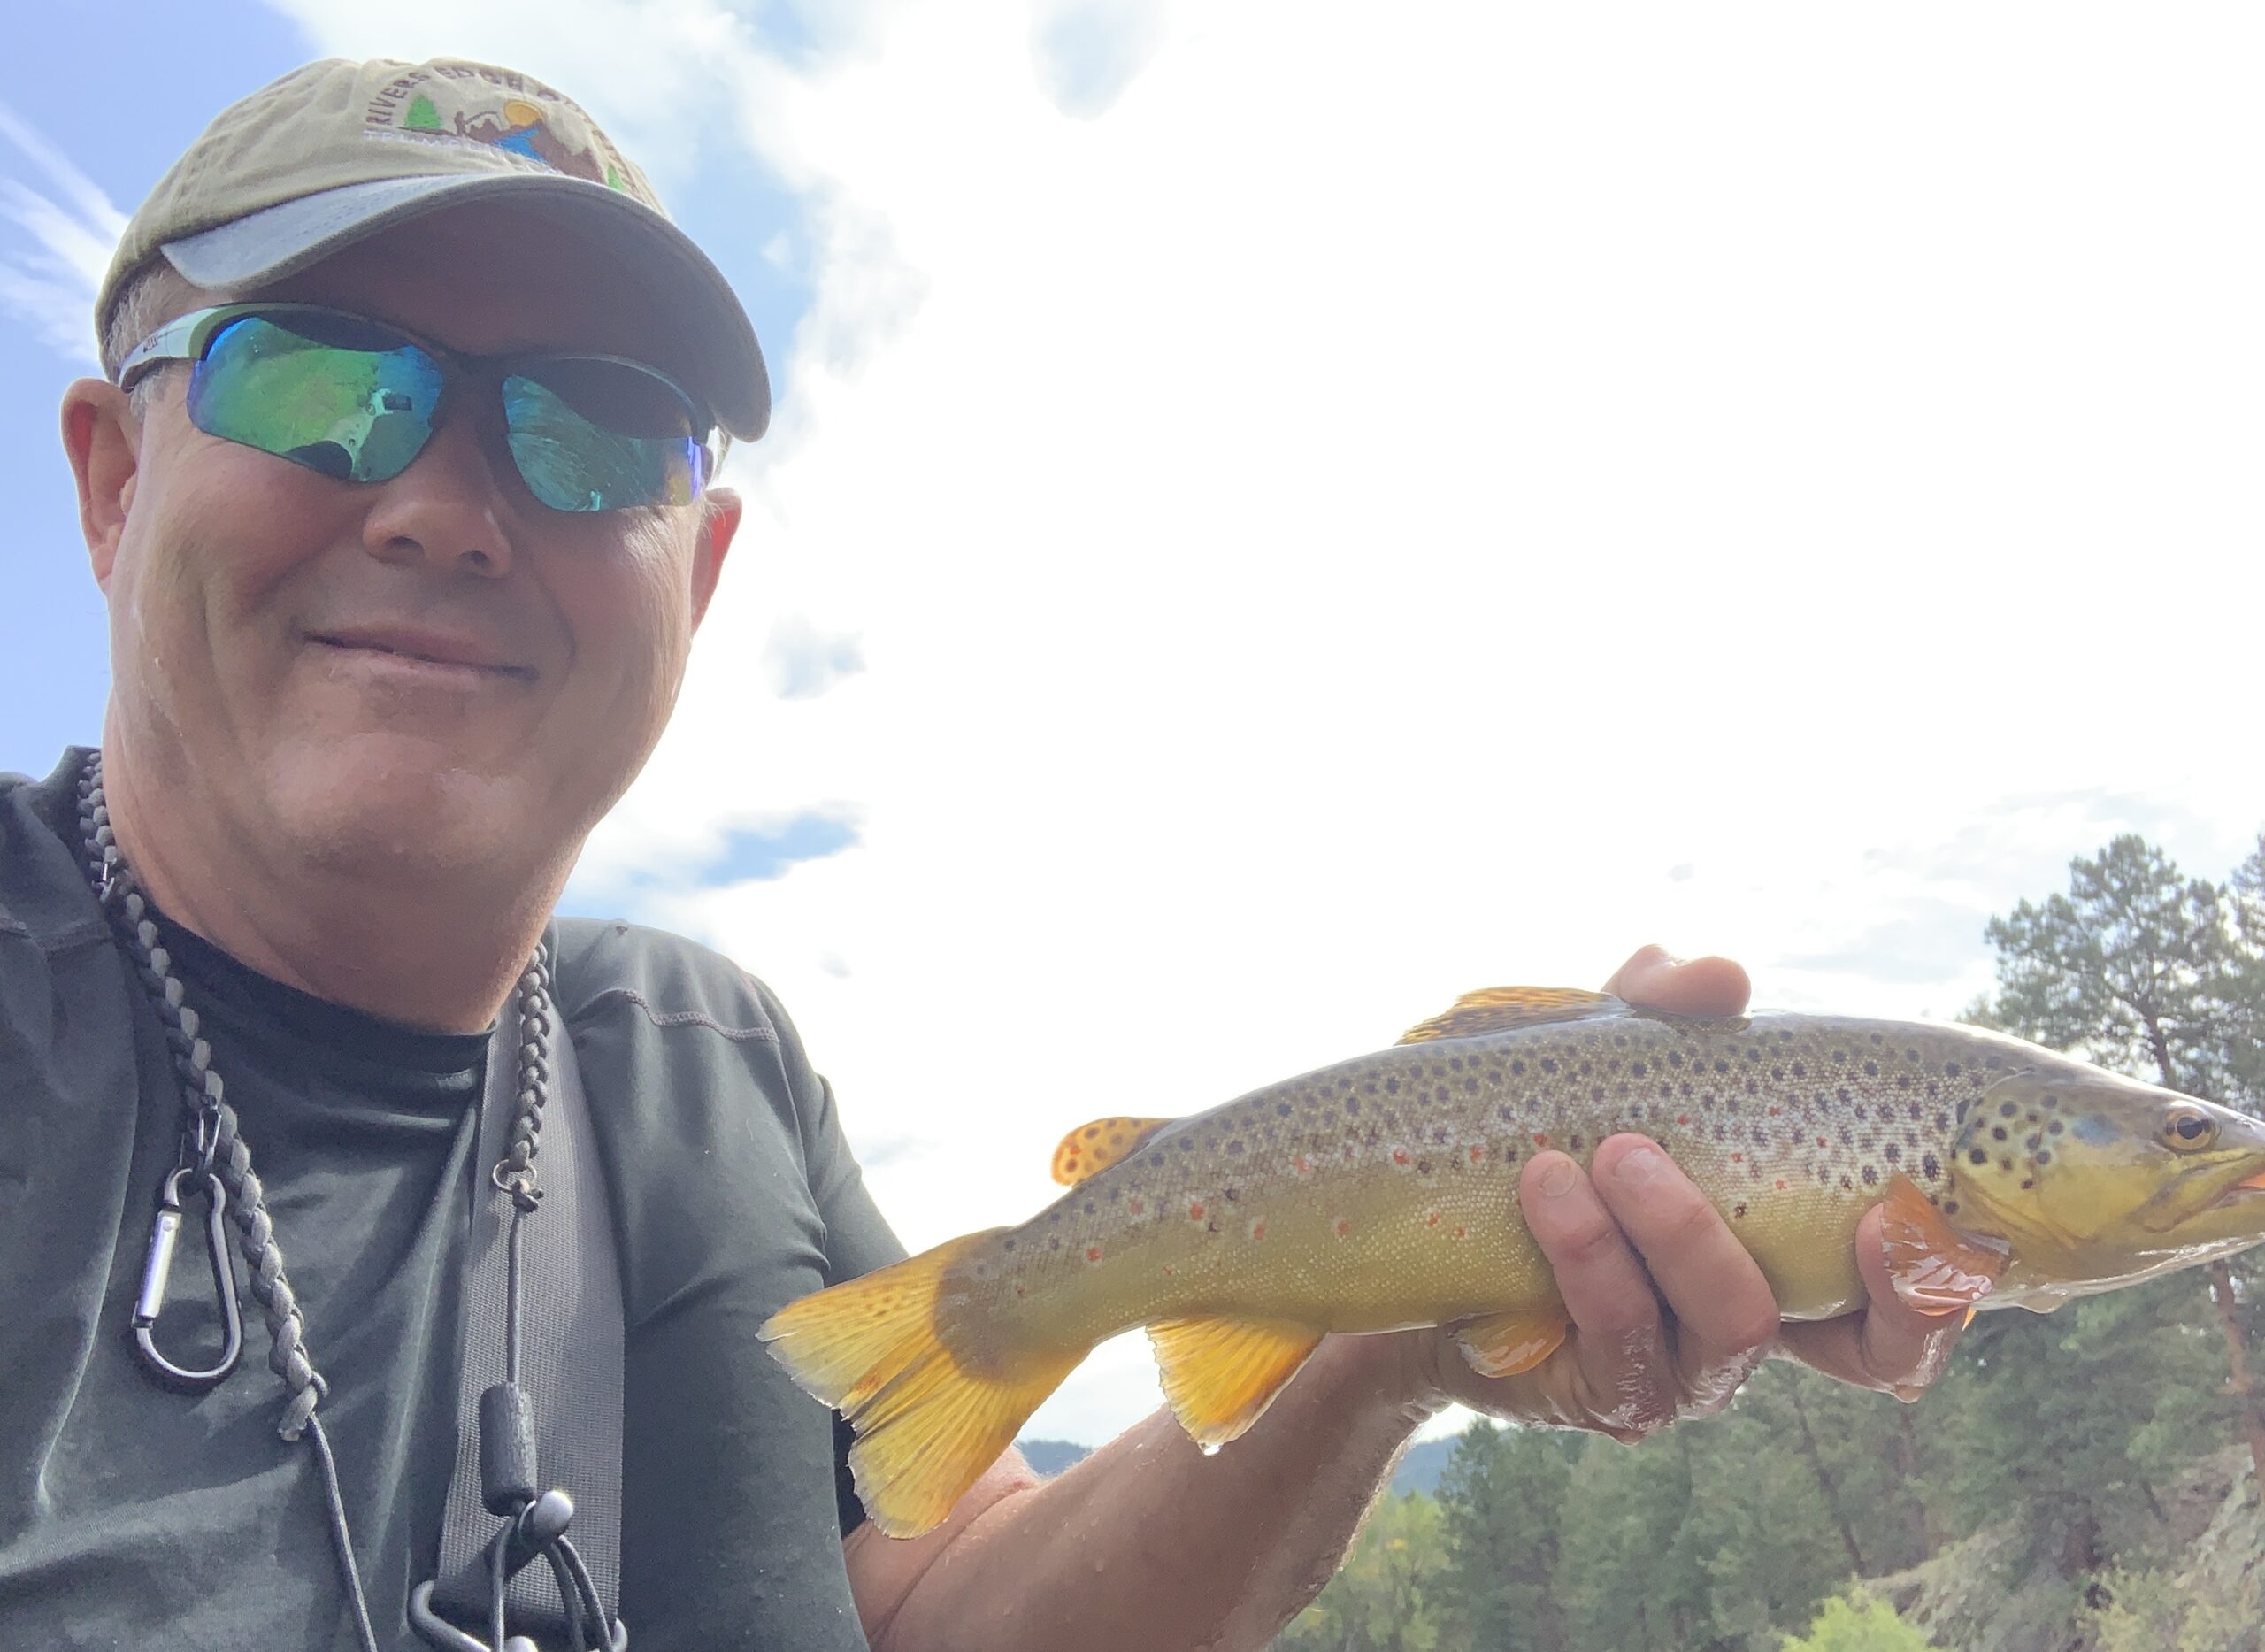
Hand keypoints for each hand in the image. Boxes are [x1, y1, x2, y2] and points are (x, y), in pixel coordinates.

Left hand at [1399, 945, 1966, 1439]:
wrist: (1416, 1213)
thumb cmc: (1538, 1126)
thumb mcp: (1597, 1051)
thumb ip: (1664, 1008)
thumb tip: (1721, 977)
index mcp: (1793, 1246)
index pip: (1913, 1294)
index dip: (1940, 1277)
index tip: (1903, 1211)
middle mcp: (1760, 1319)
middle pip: (1868, 1350)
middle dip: (1851, 1269)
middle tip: (1758, 1173)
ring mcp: (1687, 1371)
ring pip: (1735, 1328)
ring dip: (1679, 1231)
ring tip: (1607, 1151)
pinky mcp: (1605, 1393)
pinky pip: (1622, 1340)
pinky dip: (1590, 1257)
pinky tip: (1546, 1189)